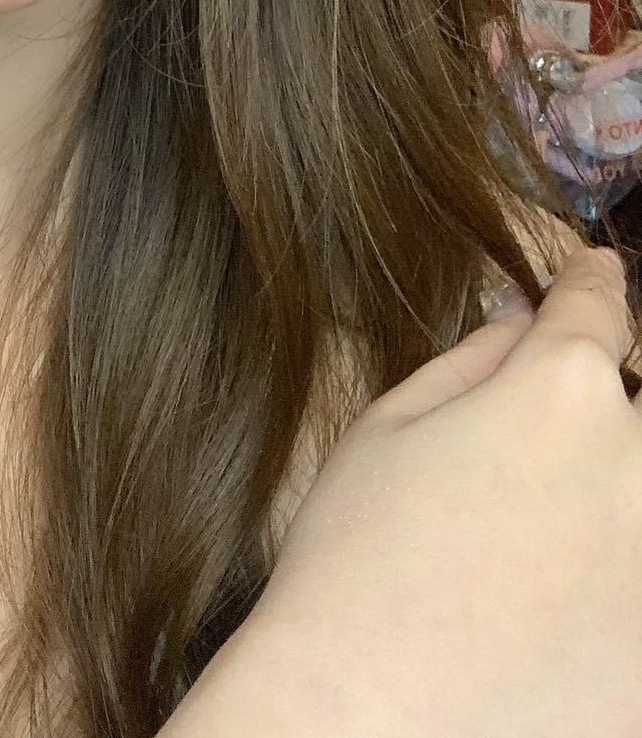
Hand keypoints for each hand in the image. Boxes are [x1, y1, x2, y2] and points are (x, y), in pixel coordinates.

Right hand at [217, 244, 641, 736]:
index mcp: (565, 394)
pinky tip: (547, 606)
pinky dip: (611, 581)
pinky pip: (639, 583)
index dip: (595, 281)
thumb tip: (527, 318)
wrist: (363, 722)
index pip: (602, 307)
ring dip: (613, 486)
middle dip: (611, 400)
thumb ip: (476, 358)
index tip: (597, 274)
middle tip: (556, 430)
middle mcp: (640, 472)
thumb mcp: (388, 426)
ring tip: (542, 526)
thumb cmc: (354, 566)